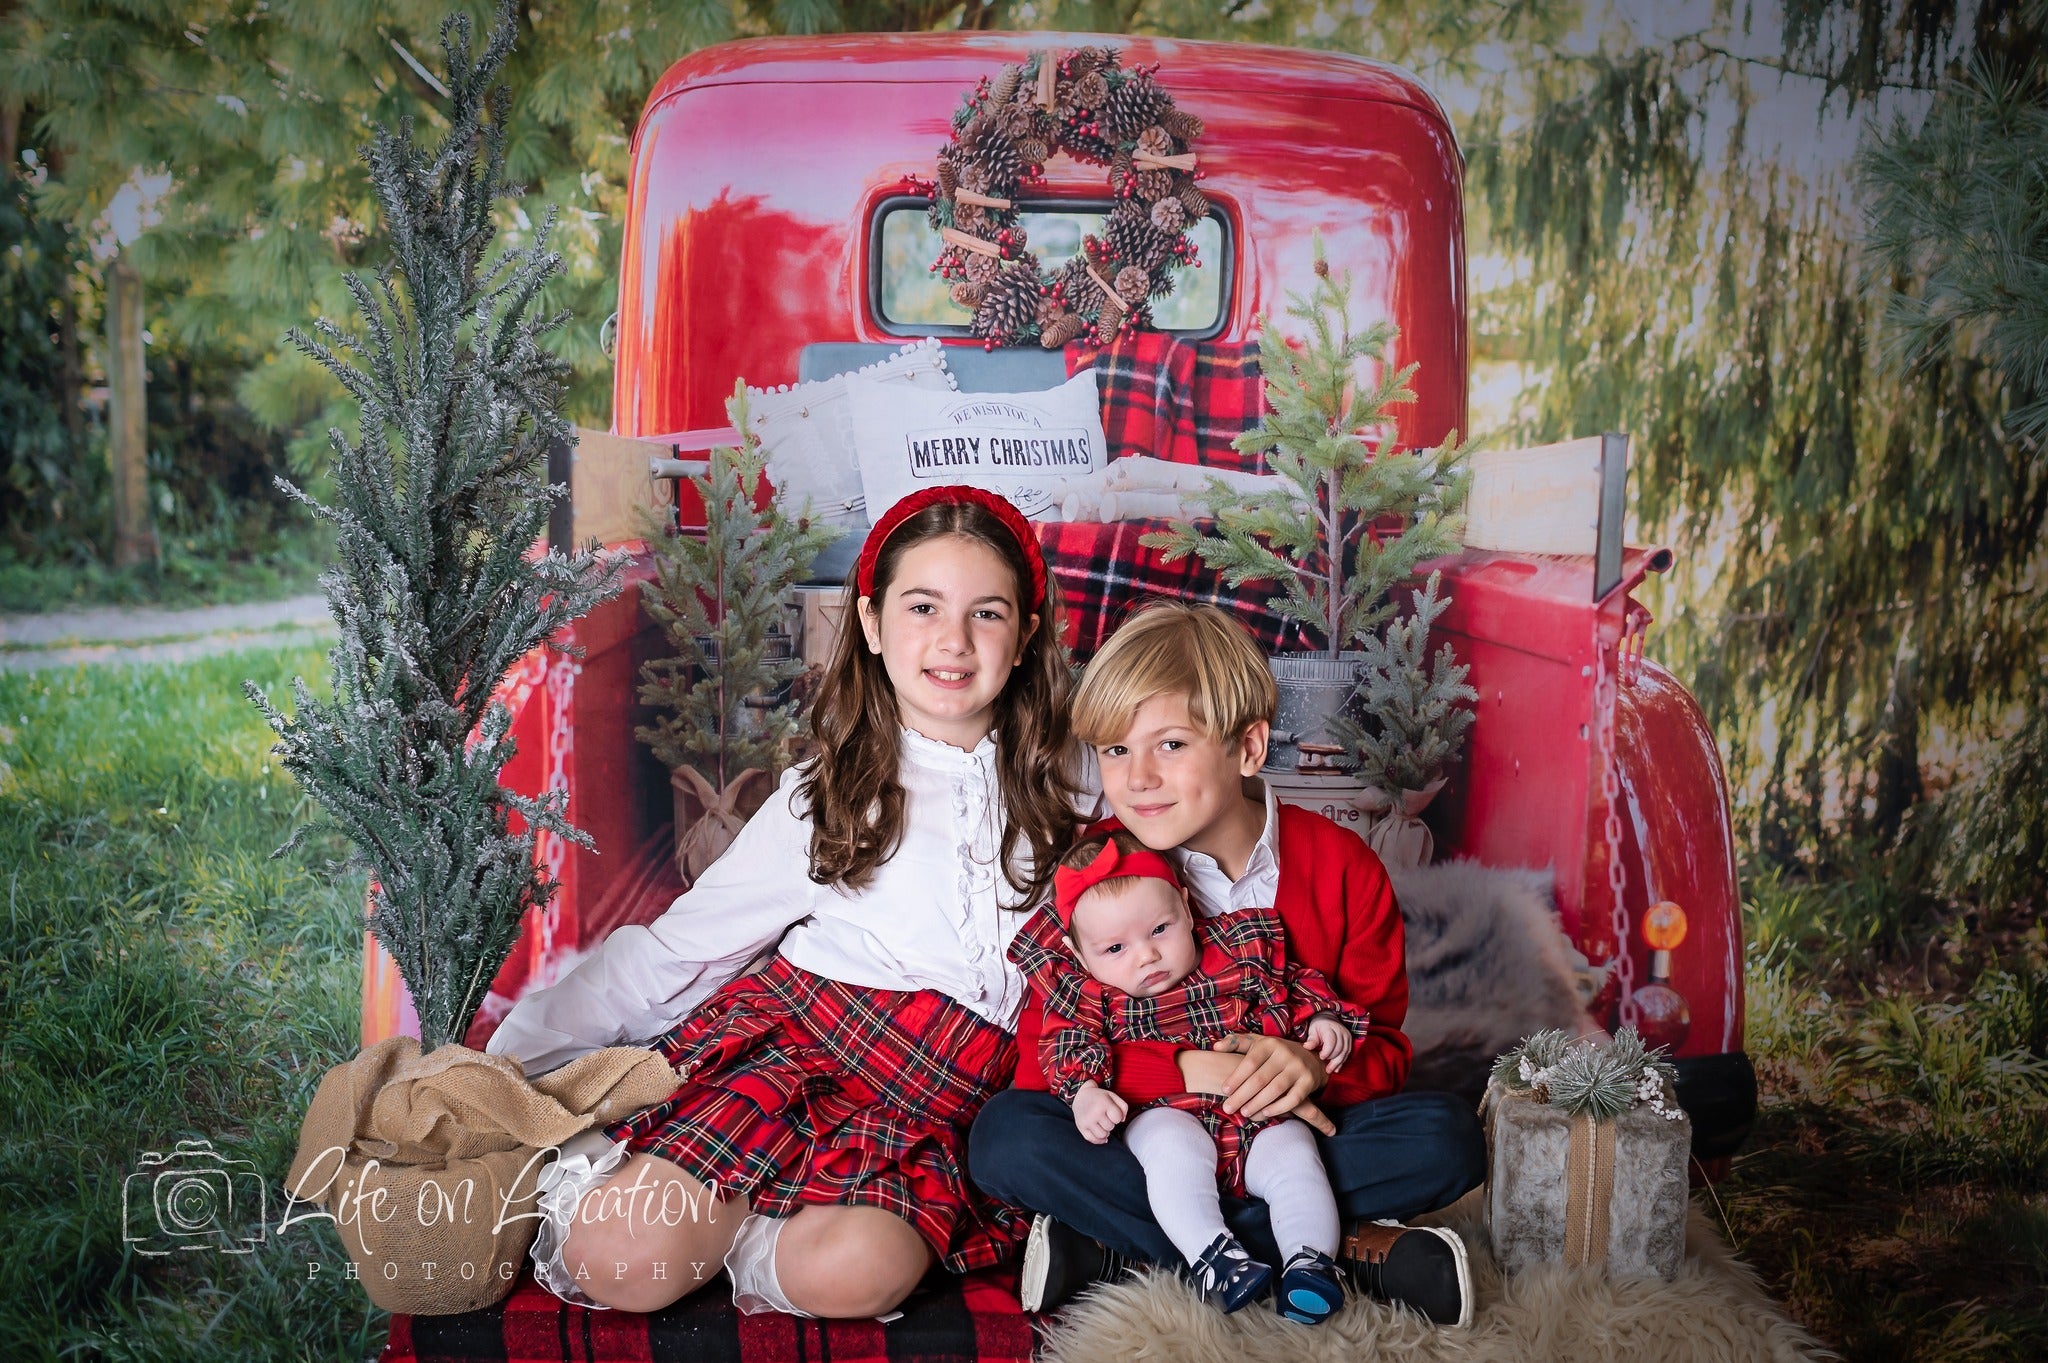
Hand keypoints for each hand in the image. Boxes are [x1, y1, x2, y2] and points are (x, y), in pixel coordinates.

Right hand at [1071, 1083, 1128, 1144]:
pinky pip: (1092, 1139)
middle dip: (1110, 1123)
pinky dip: (1098, 1139)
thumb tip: (1122, 1120)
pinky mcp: (1081, 1127)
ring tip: (1102, 1124)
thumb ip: (1123, 1107)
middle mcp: (1094, 1113)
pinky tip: (1100, 1133)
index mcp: (1104, 1103)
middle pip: (1110, 1127)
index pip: (1118, 1119)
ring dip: (1105, 1131)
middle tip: (1105, 1116)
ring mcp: (1087, 1121)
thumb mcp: (1113, 1096)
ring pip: (1102, 1135)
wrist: (1081, 1095)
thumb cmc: (1099, 1097)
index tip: (1112, 1112)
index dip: (1117, 1116)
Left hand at [1212, 1034, 1326, 1123]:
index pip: (1250, 1062)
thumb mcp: (1257, 1043)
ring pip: (1275, 1089)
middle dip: (1242, 1095)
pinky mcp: (1308, 1081)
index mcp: (1269, 1044)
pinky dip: (1279, 1107)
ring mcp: (1298, 1067)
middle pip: (1260, 1078)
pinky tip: (1265, 1113)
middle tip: (1228, 1108)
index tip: (1224, 1091)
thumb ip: (1235, 1043)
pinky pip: (1293, 1098)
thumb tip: (1216, 1047)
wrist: (1310, 1057)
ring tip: (1244, 1112)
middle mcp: (1285, 1053)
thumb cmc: (1274, 1053)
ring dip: (1257, 1103)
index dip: (1236, 1077)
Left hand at [1304, 1015, 1352, 1072]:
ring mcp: (1346, 1036)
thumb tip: (1306, 1047)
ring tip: (1330, 1070)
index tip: (1321, 1057)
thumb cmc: (1318, 1026)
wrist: (1328, 1019)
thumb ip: (1311, 1040)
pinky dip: (1342, 1061)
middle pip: (1339, 1048)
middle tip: (1325, 1067)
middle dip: (1332, 1059)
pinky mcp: (1349, 1041)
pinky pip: (1347, 1053)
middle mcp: (1340, 1031)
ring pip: (1344, 1052)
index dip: (1327, 1051)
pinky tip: (1336, 1068)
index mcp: (1329, 1027)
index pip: (1331, 1041)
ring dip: (1338, 1063)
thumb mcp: (1312, 1031)